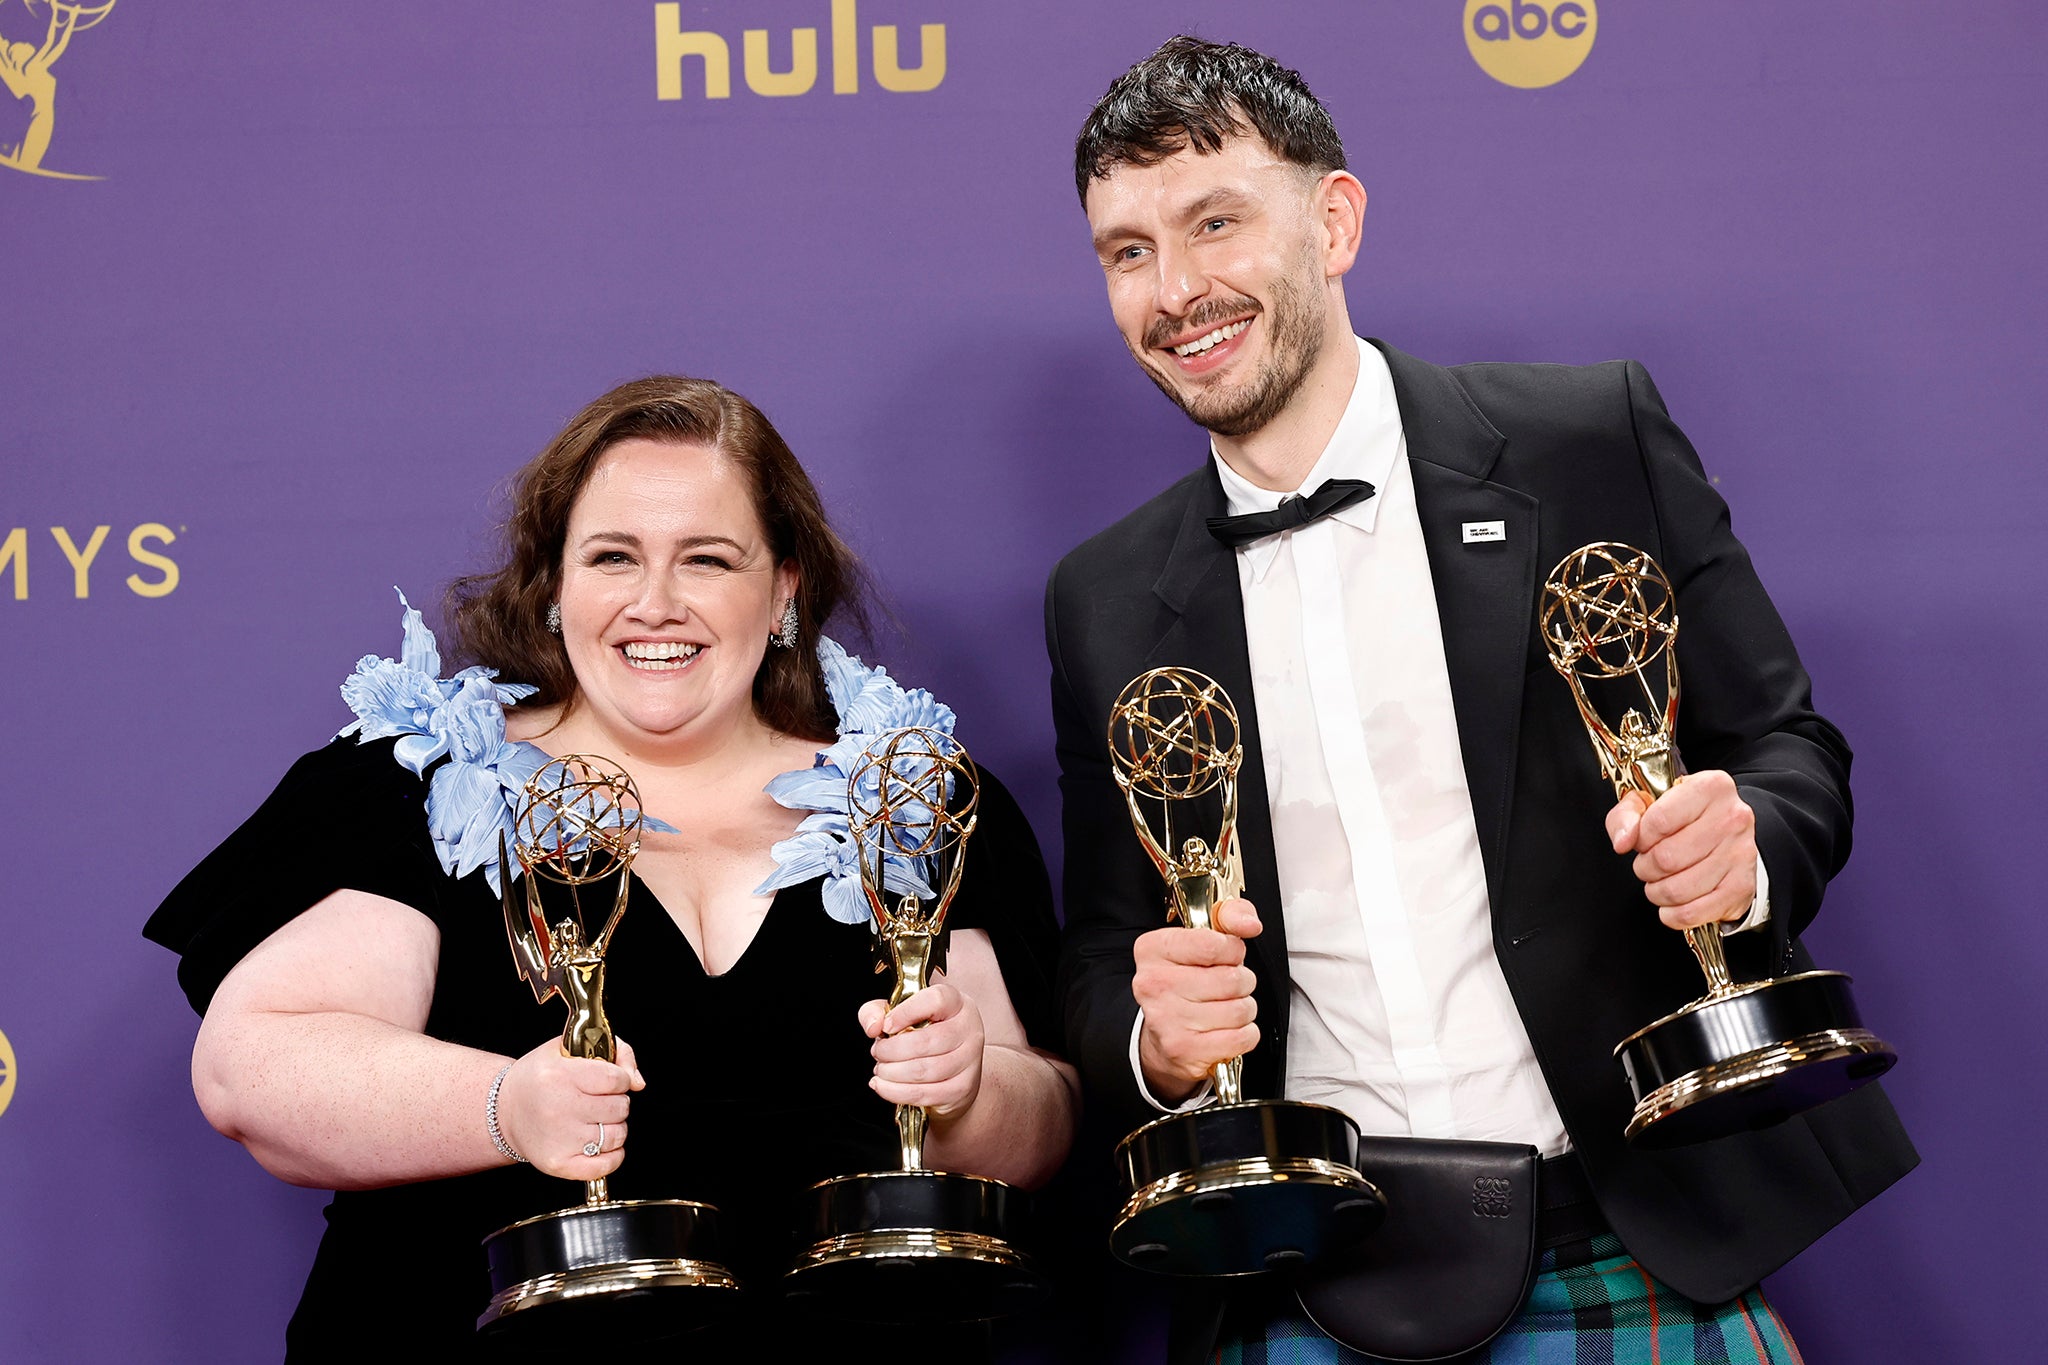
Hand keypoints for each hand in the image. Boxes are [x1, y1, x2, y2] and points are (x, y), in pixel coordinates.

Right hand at [496, 1036, 643, 1179]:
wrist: (502, 1111)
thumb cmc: (538, 1078)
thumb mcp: (568, 1048)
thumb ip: (615, 1051)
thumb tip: (637, 1082)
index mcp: (560, 1075)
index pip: (616, 1079)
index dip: (620, 1079)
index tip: (611, 1081)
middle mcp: (558, 1108)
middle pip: (619, 1107)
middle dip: (616, 1102)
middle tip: (597, 1100)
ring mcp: (559, 1139)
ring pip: (617, 1135)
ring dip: (614, 1127)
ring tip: (593, 1120)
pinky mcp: (558, 1163)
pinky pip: (606, 1165)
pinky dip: (612, 1156)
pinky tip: (599, 1144)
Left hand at [861, 983, 985, 1119]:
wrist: (954, 1067)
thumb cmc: (925, 1033)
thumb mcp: (899, 1013)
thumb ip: (876, 1011)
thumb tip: (874, 1027)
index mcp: (955, 1002)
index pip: (935, 1000)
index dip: (905, 1013)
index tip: (886, 1026)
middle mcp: (968, 1029)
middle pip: (925, 1042)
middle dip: (890, 1051)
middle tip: (878, 1052)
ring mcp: (969, 1060)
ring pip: (923, 1071)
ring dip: (892, 1073)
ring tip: (881, 1069)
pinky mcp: (963, 1087)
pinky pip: (924, 1093)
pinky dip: (896, 1092)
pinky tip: (883, 1085)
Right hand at [1133, 897, 1260, 1101]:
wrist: (1162, 1036)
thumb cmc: (1186, 981)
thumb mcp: (1201, 938)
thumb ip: (1229, 916)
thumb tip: (1249, 924)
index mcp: (1152, 950)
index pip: (1213, 944)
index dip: (1233, 950)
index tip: (1227, 955)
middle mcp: (1154, 984)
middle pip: (1232, 979)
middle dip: (1242, 981)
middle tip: (1228, 985)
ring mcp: (1167, 1020)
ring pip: (1241, 1009)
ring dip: (1244, 1009)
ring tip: (1226, 1007)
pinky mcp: (1185, 1050)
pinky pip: (1243, 1037)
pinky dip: (1245, 1034)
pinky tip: (1226, 1029)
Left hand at [1606, 770, 1757, 930]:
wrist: (1728, 834)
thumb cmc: (1683, 817)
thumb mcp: (1648, 802)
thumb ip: (1625, 816)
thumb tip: (1622, 842)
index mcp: (1710, 787)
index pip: (1658, 821)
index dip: (1640, 838)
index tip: (1642, 841)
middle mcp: (1732, 818)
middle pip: (1666, 858)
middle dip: (1645, 867)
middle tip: (1648, 863)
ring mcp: (1741, 854)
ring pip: (1677, 889)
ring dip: (1656, 891)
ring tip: (1659, 881)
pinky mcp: (1741, 888)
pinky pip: (1692, 913)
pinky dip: (1672, 914)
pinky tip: (1672, 902)